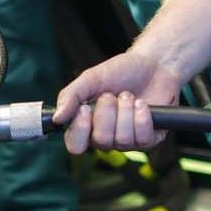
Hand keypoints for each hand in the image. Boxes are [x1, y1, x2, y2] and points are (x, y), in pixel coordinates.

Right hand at [52, 51, 184, 154]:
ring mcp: (127, 141)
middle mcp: (105, 137)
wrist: (153, 65)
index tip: (85, 109)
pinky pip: (143, 139)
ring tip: (129, 96)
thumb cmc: (121, 72)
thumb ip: (71, 96)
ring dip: (126, 112)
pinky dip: (142, 117)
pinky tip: (142, 104)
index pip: (75, 145)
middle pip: (100, 141)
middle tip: (112, 95)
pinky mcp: (148, 140)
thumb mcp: (90, 78)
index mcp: (87, 126)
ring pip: (122, 140)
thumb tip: (57, 118)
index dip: (80, 131)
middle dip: (107, 114)